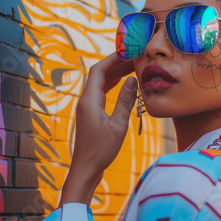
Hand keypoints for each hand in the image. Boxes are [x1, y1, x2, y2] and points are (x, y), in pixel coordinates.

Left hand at [59, 53, 136, 204]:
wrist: (86, 168)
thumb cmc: (101, 150)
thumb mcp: (118, 126)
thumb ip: (126, 101)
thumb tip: (132, 79)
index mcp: (89, 100)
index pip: (100, 70)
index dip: (114, 58)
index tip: (129, 51)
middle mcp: (85, 100)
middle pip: (100, 73)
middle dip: (116, 63)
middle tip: (134, 56)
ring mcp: (87, 106)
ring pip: (101, 82)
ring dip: (115, 73)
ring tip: (133, 66)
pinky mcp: (91, 113)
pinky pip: (101, 91)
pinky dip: (113, 84)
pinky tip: (124, 83)